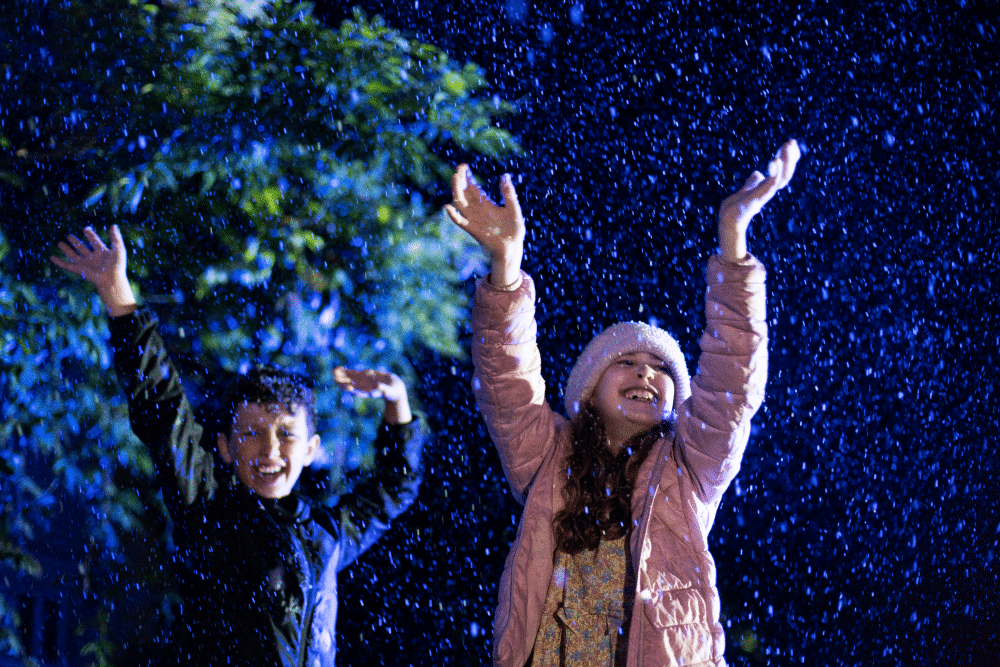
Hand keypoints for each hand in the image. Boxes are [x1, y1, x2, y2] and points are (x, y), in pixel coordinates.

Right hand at [50, 225, 136, 316]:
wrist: (111, 279)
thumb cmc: (117, 265)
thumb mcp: (118, 249)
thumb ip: (115, 237)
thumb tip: (113, 225)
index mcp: (102, 252)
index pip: (94, 241)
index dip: (90, 235)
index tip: (86, 229)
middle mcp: (92, 258)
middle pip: (82, 248)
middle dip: (75, 242)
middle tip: (69, 236)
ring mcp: (85, 264)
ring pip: (73, 255)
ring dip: (66, 249)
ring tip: (60, 243)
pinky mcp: (79, 270)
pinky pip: (66, 265)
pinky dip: (59, 262)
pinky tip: (51, 257)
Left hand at [334, 366, 411, 423]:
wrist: (394, 389)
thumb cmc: (392, 392)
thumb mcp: (389, 391)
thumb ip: (384, 390)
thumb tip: (378, 387)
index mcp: (366, 392)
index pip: (354, 390)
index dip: (349, 387)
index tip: (346, 385)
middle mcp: (362, 387)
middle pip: (348, 384)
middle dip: (341, 380)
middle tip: (333, 375)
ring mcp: (361, 381)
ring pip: (348, 378)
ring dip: (340, 375)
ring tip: (333, 370)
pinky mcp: (363, 376)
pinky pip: (352, 373)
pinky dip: (346, 371)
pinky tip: (338, 368)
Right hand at [444, 164, 524, 288]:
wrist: (512, 249)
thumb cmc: (514, 231)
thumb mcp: (514, 209)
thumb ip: (509, 194)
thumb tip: (505, 176)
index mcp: (486, 205)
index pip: (473, 188)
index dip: (467, 177)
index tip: (463, 166)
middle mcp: (477, 211)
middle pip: (465, 192)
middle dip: (461, 180)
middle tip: (459, 167)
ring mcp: (473, 219)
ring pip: (460, 203)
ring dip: (457, 190)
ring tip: (455, 177)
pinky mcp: (473, 229)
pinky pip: (460, 221)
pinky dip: (453, 215)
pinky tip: (448, 207)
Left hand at [718, 139, 799, 262]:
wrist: (727, 220)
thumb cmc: (735, 207)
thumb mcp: (745, 190)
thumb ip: (752, 183)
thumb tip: (757, 174)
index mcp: (767, 188)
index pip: (783, 172)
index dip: (788, 159)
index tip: (790, 144)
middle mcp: (768, 191)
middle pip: (786, 173)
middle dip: (790, 157)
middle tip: (792, 141)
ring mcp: (764, 194)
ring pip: (782, 177)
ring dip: (786, 161)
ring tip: (787, 146)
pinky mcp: (758, 198)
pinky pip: (771, 184)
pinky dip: (775, 173)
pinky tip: (775, 161)